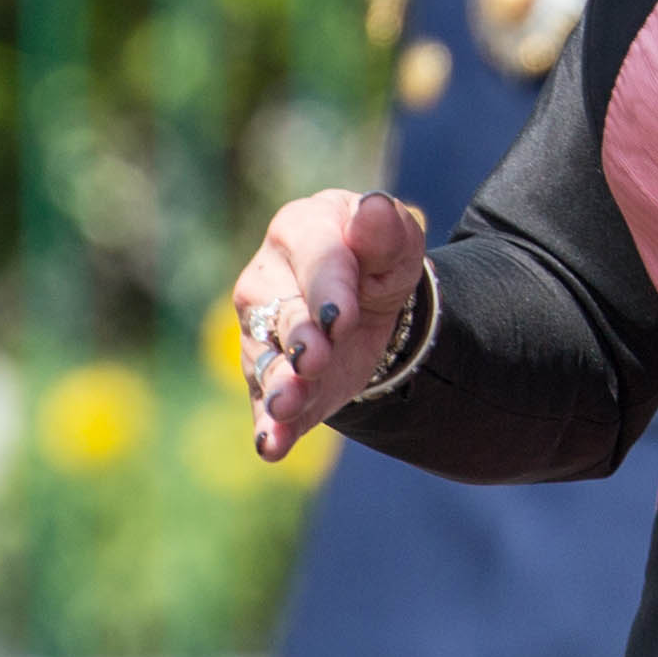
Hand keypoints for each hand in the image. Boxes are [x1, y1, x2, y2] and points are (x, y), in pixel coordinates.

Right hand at [230, 189, 431, 462]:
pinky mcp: (269, 378)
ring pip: (267, 360)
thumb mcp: (396, 242)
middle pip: (281, 311)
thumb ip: (386, 229)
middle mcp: (267, 280)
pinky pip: (264, 404)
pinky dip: (269, 427)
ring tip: (286, 405)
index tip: (343, 318)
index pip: (315, 259)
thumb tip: (375, 210)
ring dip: (279, 385)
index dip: (329, 290)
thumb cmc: (377, 259)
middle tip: (314, 360)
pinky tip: (270, 446)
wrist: (370, 304)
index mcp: (299, 230)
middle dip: (300, 339)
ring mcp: (261, 332)